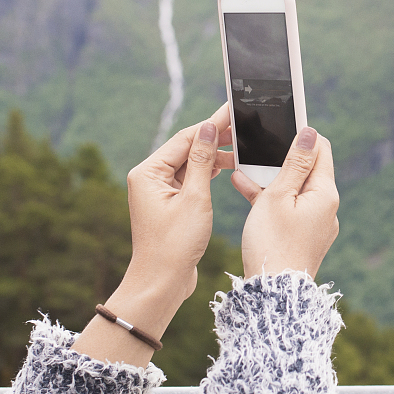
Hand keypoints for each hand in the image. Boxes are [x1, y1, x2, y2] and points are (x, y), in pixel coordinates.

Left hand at [74, 103, 232, 365]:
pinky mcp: (167, 204)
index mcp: (148, 172)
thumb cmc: (175, 244)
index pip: (185, 138)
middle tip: (244, 127)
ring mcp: (157, 192)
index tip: (233, 111)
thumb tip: (209, 128)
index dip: (212, 125)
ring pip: (189, 164)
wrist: (161, 282)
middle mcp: (149, 178)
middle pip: (186, 148)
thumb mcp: (195, 199)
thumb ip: (203, 161)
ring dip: (213, 157)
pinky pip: (189, 180)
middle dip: (214, 139)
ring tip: (241, 149)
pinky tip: (227, 169)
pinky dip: (207, 174)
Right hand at [234, 127, 339, 279]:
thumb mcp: (278, 196)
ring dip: (270, 180)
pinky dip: (271, 201)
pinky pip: (289, 210)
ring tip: (241, 171)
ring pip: (294, 191)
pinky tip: (245, 191)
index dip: (301, 135)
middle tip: (255, 150)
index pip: (321, 149)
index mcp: (325, 194)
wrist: (273, 294)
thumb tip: (309, 133)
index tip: (279, 126)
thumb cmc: (272, 243)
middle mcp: (327, 208)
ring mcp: (317, 225)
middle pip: (306, 170)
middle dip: (280, 159)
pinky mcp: (304, 238)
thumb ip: (293, 163)